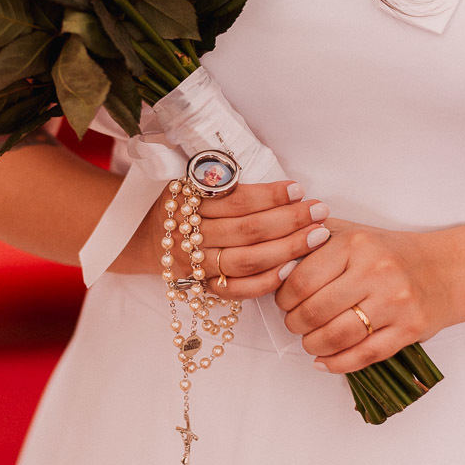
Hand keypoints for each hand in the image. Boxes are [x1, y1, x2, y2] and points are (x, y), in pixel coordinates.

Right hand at [139, 180, 332, 298]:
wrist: (144, 238)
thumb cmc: (180, 202)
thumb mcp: (189, 178)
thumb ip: (223, 178)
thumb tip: (269, 174)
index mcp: (188, 201)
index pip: (237, 200)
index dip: (270, 195)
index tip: (298, 189)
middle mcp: (190, 234)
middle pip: (247, 230)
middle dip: (290, 221)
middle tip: (319, 211)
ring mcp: (195, 264)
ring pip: (246, 260)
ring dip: (287, 249)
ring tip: (317, 236)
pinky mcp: (201, 286)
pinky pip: (237, 289)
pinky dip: (265, 282)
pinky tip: (291, 269)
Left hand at [274, 219, 455, 370]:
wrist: (445, 270)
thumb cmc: (390, 253)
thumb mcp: (352, 232)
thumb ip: (313, 242)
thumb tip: (275, 264)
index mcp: (355, 244)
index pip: (301, 279)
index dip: (283, 298)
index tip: (283, 302)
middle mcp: (375, 271)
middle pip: (315, 311)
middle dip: (295, 324)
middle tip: (294, 323)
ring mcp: (394, 302)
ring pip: (336, 337)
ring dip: (313, 345)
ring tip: (309, 341)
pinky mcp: (409, 329)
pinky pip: (364, 355)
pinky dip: (337, 363)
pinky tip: (325, 361)